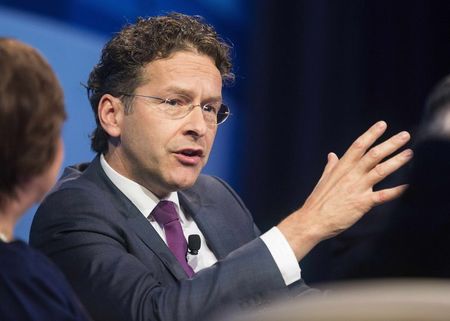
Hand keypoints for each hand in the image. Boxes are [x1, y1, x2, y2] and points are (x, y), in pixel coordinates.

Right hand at [278, 121, 412, 260]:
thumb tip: (332, 155)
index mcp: (341, 168)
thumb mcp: (323, 179)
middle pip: (373, 155)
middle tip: (405, 135)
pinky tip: (407, 186)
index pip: (358, 146)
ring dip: (396, 161)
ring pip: (380, 171)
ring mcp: (357, 188)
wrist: (313, 220)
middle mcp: (351, 175)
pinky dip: (396, 191)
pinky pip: (382, 195)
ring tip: (409, 153)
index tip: (382, 124)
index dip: (371, 134)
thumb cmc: (318, 201)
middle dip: (390, 144)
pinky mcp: (362, 203)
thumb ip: (331, 166)